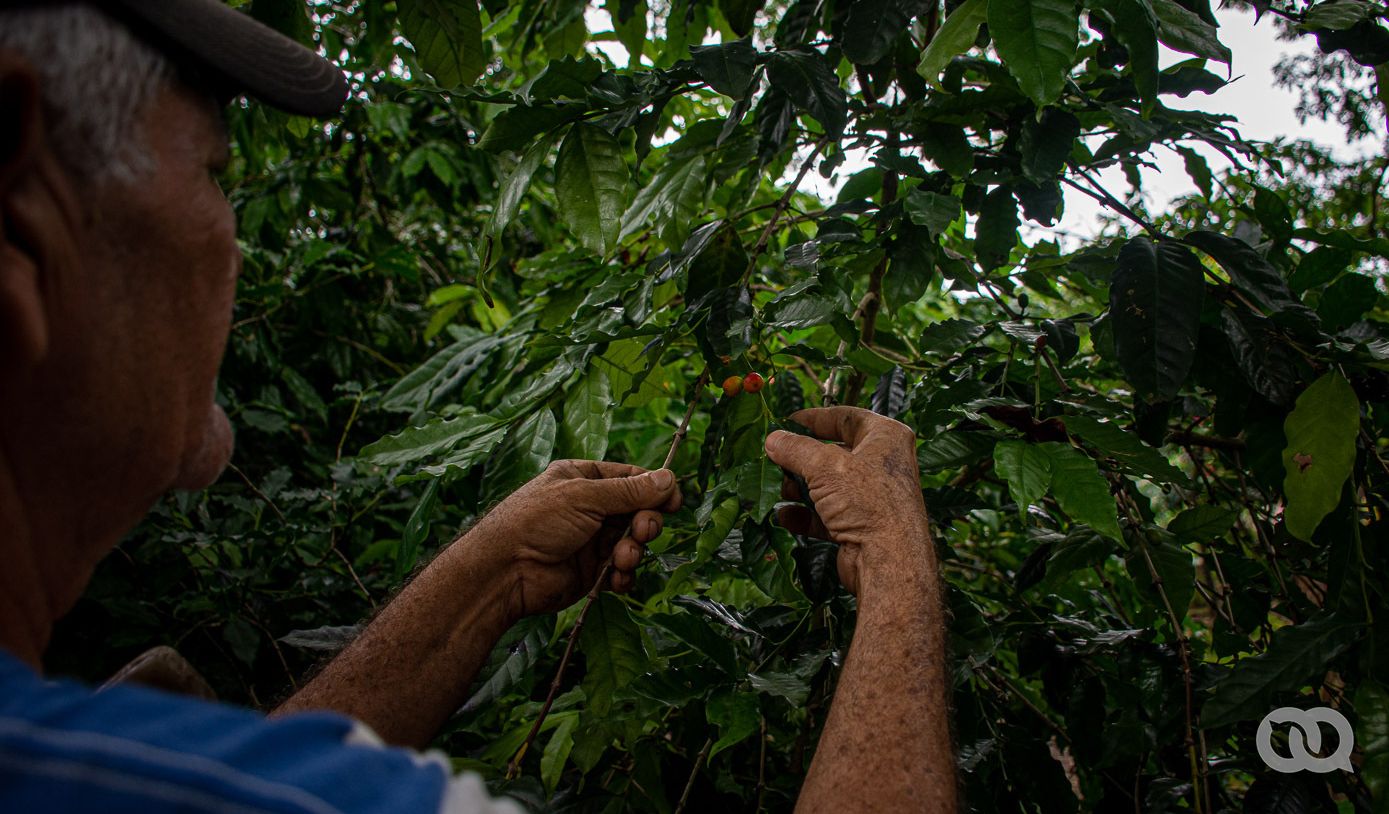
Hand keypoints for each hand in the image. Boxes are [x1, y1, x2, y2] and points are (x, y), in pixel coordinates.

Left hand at [466, 459, 681, 620]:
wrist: (506, 571)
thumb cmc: (537, 521)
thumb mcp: (585, 497)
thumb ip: (629, 491)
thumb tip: (668, 478)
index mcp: (583, 479)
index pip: (630, 478)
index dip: (655, 489)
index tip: (674, 501)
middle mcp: (589, 507)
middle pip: (637, 511)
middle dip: (645, 523)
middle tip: (643, 531)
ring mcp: (591, 540)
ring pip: (633, 542)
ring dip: (633, 551)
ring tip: (621, 559)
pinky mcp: (591, 570)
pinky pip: (621, 570)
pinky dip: (624, 575)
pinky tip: (615, 578)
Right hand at [764, 407, 928, 594]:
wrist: (888, 561)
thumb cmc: (866, 501)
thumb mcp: (825, 466)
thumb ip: (796, 449)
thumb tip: (773, 439)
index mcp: (887, 438)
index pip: (847, 417)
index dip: (815, 418)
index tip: (786, 421)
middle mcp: (882, 465)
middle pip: (834, 453)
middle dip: (802, 458)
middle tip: (775, 458)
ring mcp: (872, 497)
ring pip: (828, 485)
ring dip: (800, 487)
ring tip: (778, 488)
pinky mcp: (860, 526)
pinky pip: (827, 514)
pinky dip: (805, 514)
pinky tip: (784, 515)